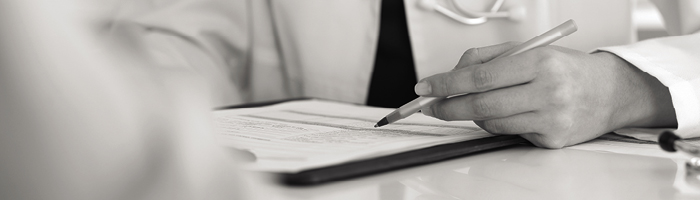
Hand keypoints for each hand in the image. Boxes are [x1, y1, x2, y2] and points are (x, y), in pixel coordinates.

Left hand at [415, 42, 675, 147]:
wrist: (611, 92)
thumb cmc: (566, 69)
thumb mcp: (529, 51)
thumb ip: (487, 59)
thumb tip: (450, 76)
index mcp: (540, 62)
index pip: (481, 76)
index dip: (447, 83)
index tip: (426, 87)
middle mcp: (548, 91)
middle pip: (481, 105)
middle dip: (449, 107)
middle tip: (433, 105)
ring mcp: (551, 119)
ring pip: (491, 123)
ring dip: (474, 115)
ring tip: (478, 103)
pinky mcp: (552, 140)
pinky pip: (509, 134)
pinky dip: (498, 124)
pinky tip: (509, 112)